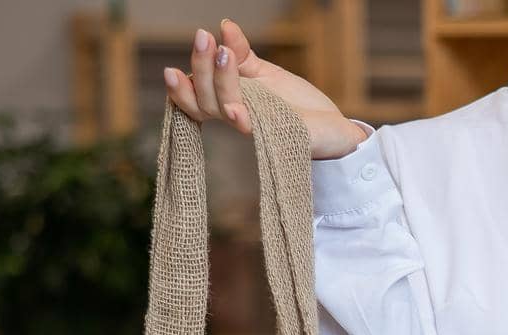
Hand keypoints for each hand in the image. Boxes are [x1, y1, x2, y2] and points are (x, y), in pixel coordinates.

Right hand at [164, 19, 367, 159]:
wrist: (334, 127)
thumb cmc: (298, 105)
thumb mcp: (266, 73)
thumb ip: (242, 54)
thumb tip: (224, 26)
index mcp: (230, 103)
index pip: (197, 97)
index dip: (182, 86)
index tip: (173, 65)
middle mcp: (238, 118)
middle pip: (205, 100)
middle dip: (200, 68)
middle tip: (204, 38)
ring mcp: (256, 129)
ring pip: (225, 109)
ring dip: (221, 80)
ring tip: (224, 54)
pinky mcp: (278, 136)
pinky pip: (253, 130)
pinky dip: (240, 117)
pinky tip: (235, 108)